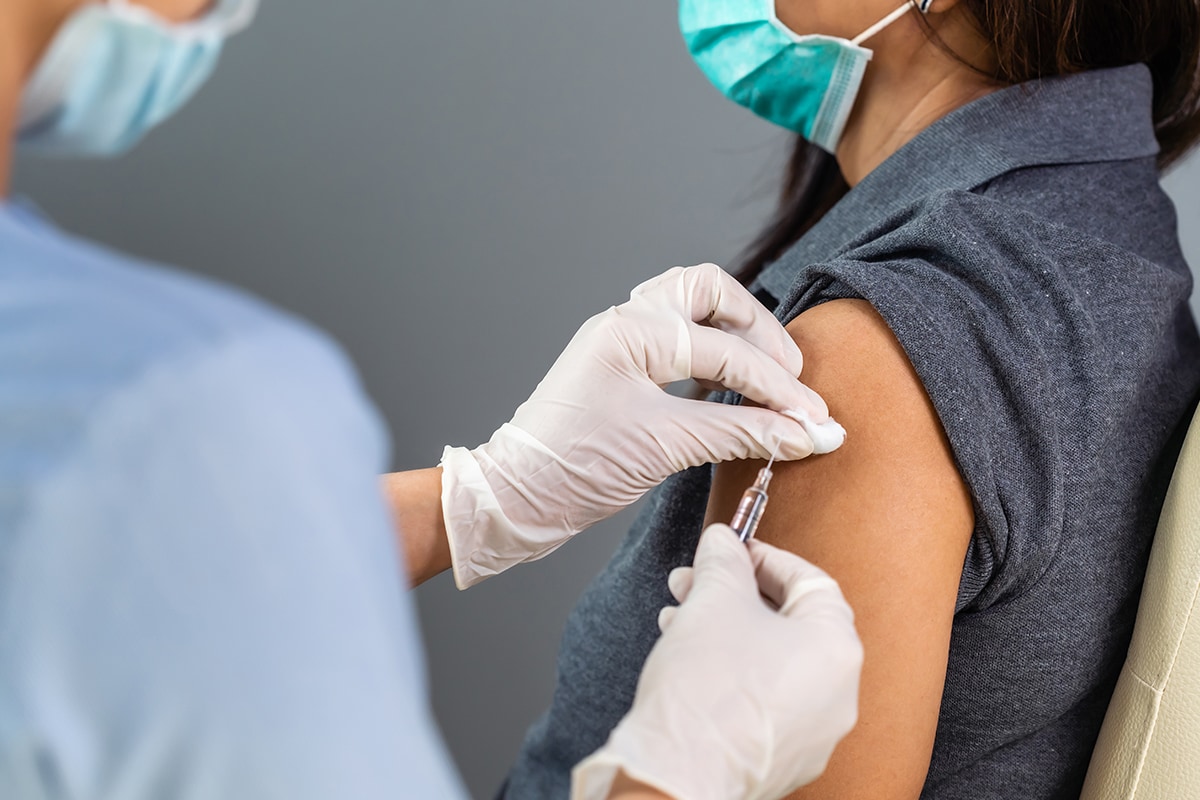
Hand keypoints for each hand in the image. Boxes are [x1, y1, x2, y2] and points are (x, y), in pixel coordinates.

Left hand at [439, 264, 845, 588]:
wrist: (517, 496)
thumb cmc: (574, 467)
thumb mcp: (666, 447)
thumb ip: (743, 434)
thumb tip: (805, 434)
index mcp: (631, 330)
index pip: (726, 350)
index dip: (778, 389)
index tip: (815, 421)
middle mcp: (626, 322)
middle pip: (711, 292)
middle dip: (758, 330)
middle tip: (790, 378)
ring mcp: (622, 341)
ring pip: (693, 308)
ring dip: (736, 336)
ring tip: (769, 379)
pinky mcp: (623, 368)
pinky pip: (680, 341)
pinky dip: (714, 358)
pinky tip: (734, 390)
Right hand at [572, 524, 862, 799]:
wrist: (676, 775)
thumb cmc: (704, 691)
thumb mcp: (712, 601)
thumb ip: (724, 560)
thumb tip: (724, 540)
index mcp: (836, 651)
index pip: (810, 582)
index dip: (765, 558)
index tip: (732, 549)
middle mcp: (838, 696)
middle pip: (790, 623)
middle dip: (736, 595)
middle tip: (695, 581)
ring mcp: (813, 734)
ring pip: (773, 663)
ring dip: (727, 632)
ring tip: (679, 620)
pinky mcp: (782, 760)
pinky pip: (763, 701)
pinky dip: (732, 674)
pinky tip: (690, 661)